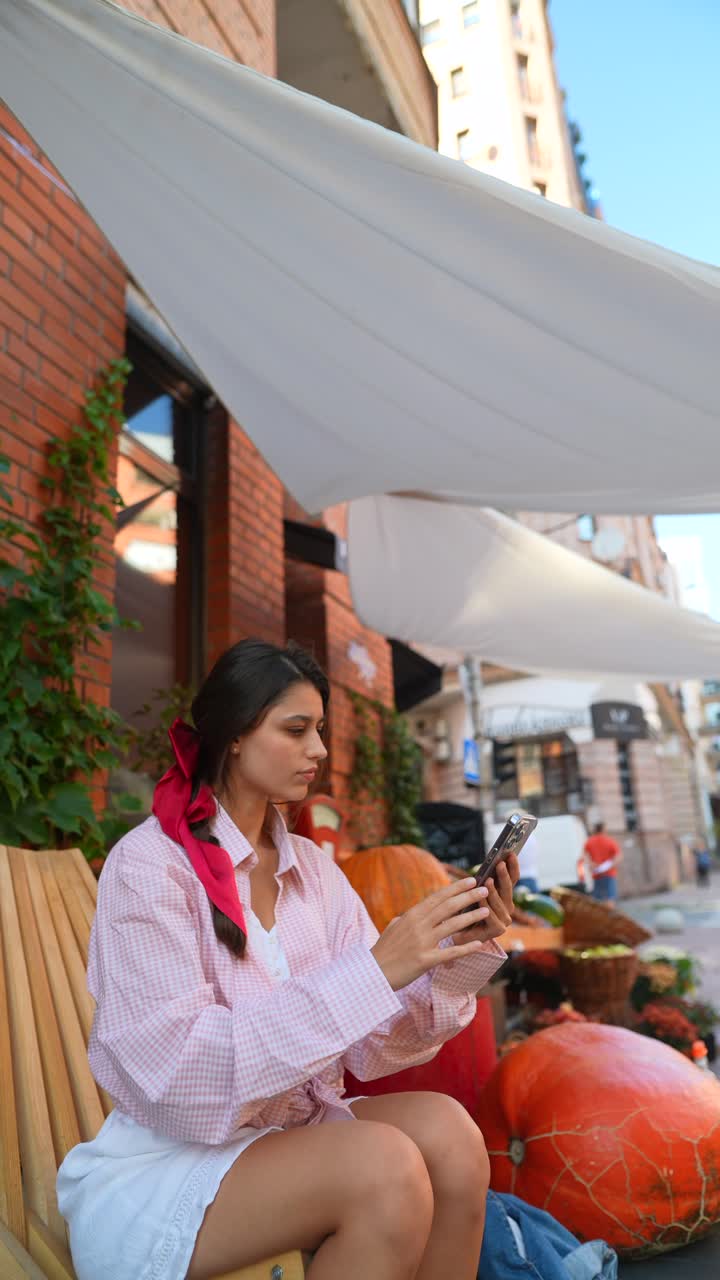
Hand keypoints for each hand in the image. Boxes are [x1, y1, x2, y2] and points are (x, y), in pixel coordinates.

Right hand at [370, 878, 493, 991]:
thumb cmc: (383, 951)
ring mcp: (422, 942)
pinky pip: (450, 953)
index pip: (437, 897)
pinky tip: (479, 944)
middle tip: (484, 889)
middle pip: (448, 907)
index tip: (470, 880)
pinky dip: (466, 948)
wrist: (373, 972)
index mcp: (411, 915)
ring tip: (486, 911)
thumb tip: (412, 913)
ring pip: (452, 926)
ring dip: (471, 917)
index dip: (455, 888)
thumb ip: (406, 918)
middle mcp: (418, 925)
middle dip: (468, 897)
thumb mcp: (394, 927)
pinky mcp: (425, 960)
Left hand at [460, 853, 518, 945]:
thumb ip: (483, 880)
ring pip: (501, 903)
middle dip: (504, 875)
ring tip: (488, 880)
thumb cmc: (466, 909)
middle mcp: (508, 907)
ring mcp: (504, 919)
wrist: (457, 933)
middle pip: (509, 889)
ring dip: (494, 891)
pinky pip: (492, 916)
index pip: (513, 878)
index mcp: (504, 895)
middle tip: (500, 863)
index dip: (513, 866)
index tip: (511, 853)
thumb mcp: (475, 891)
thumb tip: (490, 861)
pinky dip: (486, 906)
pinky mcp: (498, 930)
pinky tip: (480, 899)